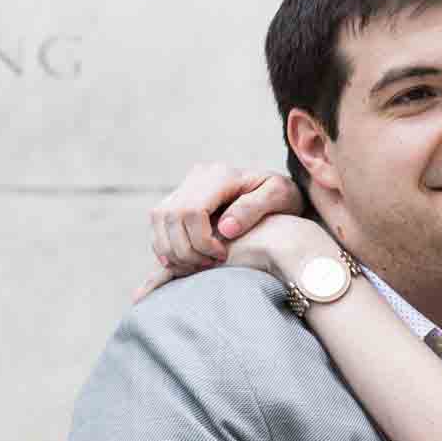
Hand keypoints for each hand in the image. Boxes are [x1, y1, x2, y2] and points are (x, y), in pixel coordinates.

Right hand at [137, 164, 303, 301]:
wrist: (276, 193)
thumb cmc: (282, 197)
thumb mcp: (279, 197)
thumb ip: (254, 208)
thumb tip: (225, 228)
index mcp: (220, 175)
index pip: (192, 210)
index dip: (201, 240)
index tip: (221, 256)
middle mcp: (197, 176)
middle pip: (170, 216)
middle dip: (185, 249)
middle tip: (209, 265)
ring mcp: (185, 187)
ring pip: (159, 220)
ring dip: (172, 250)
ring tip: (198, 264)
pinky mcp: (178, 200)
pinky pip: (158, 225)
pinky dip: (166, 246)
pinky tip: (187, 260)